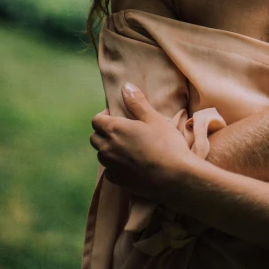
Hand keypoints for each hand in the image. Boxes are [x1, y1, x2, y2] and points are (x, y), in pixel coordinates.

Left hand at [90, 83, 195, 200]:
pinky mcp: (118, 181)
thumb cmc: (165, 143)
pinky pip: (109, 171)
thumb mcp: (153, 118)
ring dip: (107, 149)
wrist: (174, 176)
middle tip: (121, 130)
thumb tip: (125, 87)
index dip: (105, 116)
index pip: (96, 120)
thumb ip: (136, 102)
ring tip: (125, 146)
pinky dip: (114, 165)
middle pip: (94, 138)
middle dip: (103, 132)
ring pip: (100, 155)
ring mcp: (112, 167)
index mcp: (115, 130)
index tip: (118, 115)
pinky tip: (129, 163)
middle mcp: (108, 149)